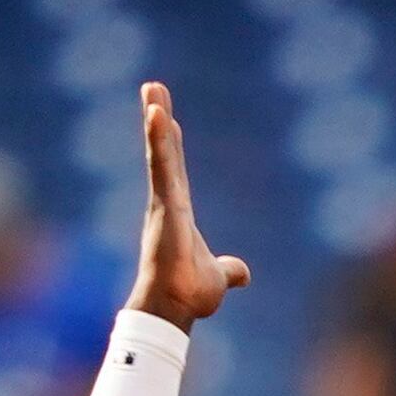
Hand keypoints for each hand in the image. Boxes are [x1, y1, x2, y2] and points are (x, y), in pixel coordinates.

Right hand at [130, 83, 251, 327]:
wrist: (175, 308)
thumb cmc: (188, 294)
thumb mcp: (217, 276)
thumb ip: (230, 271)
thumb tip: (243, 274)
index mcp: (177, 212)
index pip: (175, 168)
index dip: (171, 142)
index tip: (166, 116)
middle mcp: (165, 202)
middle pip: (164, 151)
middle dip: (158, 118)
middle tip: (152, 87)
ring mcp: (162, 202)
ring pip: (160, 153)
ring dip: (156, 120)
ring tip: (152, 90)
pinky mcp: (163, 205)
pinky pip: (161, 166)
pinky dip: (159, 140)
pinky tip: (156, 115)